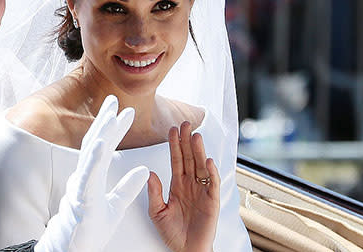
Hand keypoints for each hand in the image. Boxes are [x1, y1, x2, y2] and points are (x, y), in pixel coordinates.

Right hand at [35, 95, 149, 251]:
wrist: (74, 249)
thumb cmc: (90, 229)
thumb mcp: (116, 206)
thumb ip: (128, 187)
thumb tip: (145, 170)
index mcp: (92, 177)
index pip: (104, 147)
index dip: (113, 129)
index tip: (125, 112)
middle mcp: (84, 177)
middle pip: (95, 143)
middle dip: (104, 120)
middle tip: (113, 99)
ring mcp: (81, 186)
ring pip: (90, 155)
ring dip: (101, 133)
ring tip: (111, 115)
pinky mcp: (82, 198)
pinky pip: (88, 175)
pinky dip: (94, 158)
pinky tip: (102, 143)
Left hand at [148, 121, 219, 251]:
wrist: (185, 250)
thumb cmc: (172, 233)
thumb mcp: (157, 212)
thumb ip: (154, 193)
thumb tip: (150, 173)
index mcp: (177, 185)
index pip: (176, 160)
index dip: (174, 145)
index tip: (171, 129)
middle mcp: (190, 184)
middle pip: (189, 158)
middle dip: (187, 141)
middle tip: (185, 123)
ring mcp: (202, 191)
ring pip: (201, 166)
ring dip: (199, 151)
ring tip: (195, 136)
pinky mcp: (212, 202)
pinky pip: (212, 184)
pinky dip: (211, 172)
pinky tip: (208, 161)